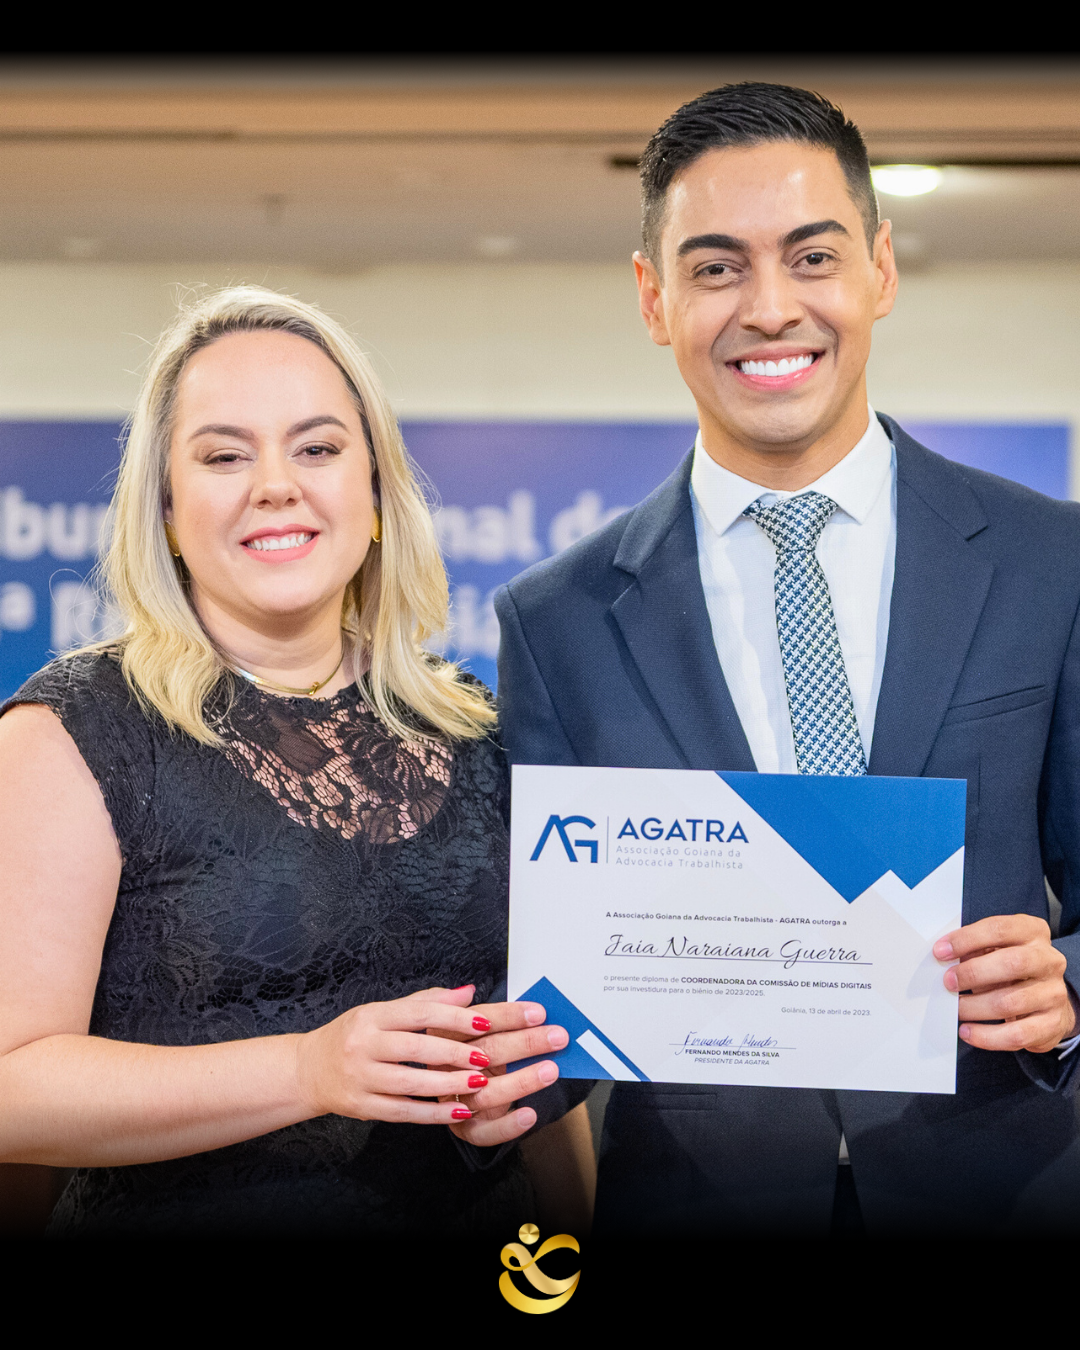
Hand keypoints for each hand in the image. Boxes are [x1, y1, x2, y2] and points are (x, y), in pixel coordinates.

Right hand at [295, 985, 561, 1125]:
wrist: (308, 1069)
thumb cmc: (355, 1035)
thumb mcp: (383, 1011)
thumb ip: (426, 1002)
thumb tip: (469, 991)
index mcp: (374, 1015)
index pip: (420, 1013)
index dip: (455, 1016)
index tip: (489, 1018)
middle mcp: (365, 1044)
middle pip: (417, 1047)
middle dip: (458, 1052)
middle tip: (492, 1056)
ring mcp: (362, 1078)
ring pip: (411, 1082)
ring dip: (450, 1085)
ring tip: (482, 1083)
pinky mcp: (363, 1107)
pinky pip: (404, 1112)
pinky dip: (434, 1114)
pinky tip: (460, 1113)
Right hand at [443, 997, 569, 1146]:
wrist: (463, 1085)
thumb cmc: (482, 1047)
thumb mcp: (484, 1027)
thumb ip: (502, 1019)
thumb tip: (536, 1010)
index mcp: (444, 1030)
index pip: (478, 1019)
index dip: (509, 1016)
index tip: (540, 1013)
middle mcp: (443, 1063)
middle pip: (485, 1052)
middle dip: (526, 1044)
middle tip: (558, 1038)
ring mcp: (451, 1097)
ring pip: (485, 1092)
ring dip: (522, 1081)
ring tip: (551, 1071)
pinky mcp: (461, 1127)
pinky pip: (483, 1132)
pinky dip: (507, 1125)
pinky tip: (530, 1115)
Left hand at [934, 915, 1076, 1053]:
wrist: (1048, 999)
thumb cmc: (1011, 969)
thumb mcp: (996, 949)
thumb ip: (974, 949)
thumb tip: (942, 958)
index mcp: (1033, 932)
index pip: (1000, 929)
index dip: (967, 939)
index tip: (940, 952)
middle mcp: (1049, 960)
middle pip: (1012, 964)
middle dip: (972, 973)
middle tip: (947, 982)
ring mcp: (1053, 993)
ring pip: (1011, 1003)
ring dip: (974, 1008)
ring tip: (956, 1009)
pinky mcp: (1052, 1024)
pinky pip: (1017, 1034)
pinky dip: (987, 1036)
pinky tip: (968, 1032)